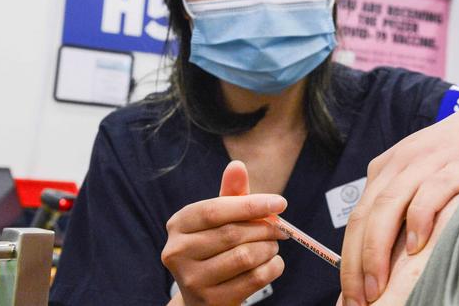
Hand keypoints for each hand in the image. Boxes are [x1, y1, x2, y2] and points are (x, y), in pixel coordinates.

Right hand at [161, 161, 287, 305]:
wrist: (204, 296)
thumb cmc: (215, 248)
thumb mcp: (220, 219)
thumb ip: (231, 194)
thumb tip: (237, 166)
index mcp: (178, 224)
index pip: (215, 210)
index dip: (250, 205)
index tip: (281, 202)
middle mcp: (177, 251)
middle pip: (232, 233)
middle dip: (264, 229)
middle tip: (281, 229)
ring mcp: (191, 279)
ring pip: (244, 257)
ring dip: (269, 249)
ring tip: (273, 246)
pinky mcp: (210, 301)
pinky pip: (253, 279)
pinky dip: (272, 268)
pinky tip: (272, 263)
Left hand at [340, 92, 458, 304]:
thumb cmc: (452, 157)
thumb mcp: (415, 177)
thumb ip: (397, 208)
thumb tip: (379, 258)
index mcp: (383, 171)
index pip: (355, 219)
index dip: (347, 258)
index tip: (347, 291)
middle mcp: (397, 166)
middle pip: (364, 217)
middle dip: (356, 262)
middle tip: (358, 298)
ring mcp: (425, 164)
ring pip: (388, 208)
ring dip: (378, 250)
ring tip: (377, 285)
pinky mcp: (455, 167)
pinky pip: (429, 194)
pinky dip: (418, 221)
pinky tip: (414, 247)